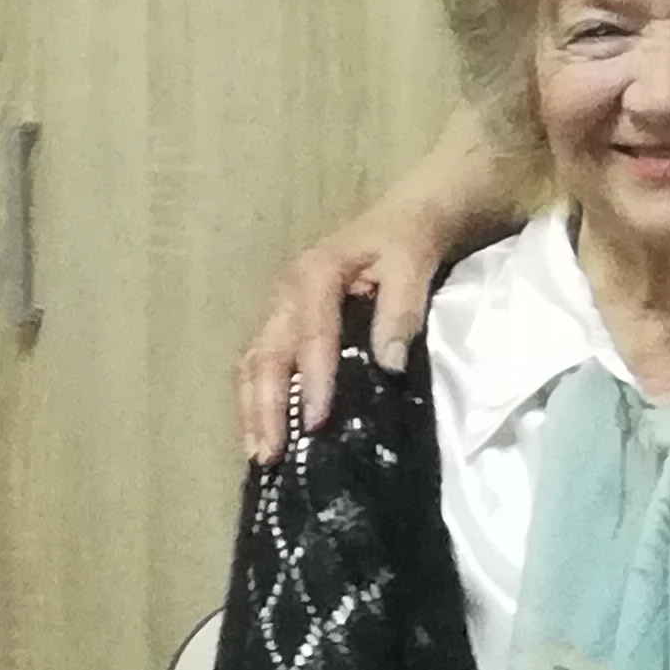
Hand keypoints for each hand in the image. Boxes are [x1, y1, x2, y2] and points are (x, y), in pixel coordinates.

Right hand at [236, 197, 461, 459]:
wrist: (410, 214)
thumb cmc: (411, 239)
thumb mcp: (415, 261)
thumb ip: (401, 309)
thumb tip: (388, 364)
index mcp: (316, 275)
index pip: (311, 337)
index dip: (314, 381)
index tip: (318, 422)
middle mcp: (287, 294)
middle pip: (267, 355)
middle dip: (266, 407)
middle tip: (270, 455)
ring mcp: (282, 309)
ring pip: (256, 363)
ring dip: (254, 410)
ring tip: (261, 455)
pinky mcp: (287, 323)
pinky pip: (265, 363)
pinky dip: (260, 399)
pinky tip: (265, 432)